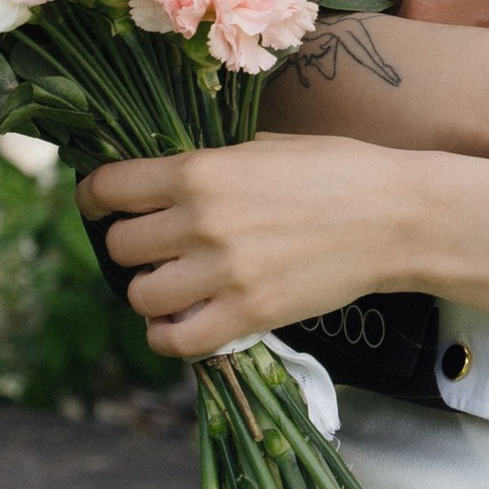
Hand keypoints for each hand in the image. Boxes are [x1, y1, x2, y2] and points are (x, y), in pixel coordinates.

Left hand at [80, 137, 398, 361]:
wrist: (395, 216)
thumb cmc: (336, 170)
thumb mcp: (264, 146)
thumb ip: (209, 163)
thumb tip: (162, 176)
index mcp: (201, 170)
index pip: (110, 188)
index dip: (93, 198)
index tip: (98, 206)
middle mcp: (202, 221)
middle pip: (120, 246)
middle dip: (129, 246)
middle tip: (152, 247)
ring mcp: (224, 273)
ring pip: (141, 296)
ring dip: (149, 291)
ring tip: (173, 284)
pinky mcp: (249, 315)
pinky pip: (176, 341)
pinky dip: (168, 335)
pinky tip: (181, 322)